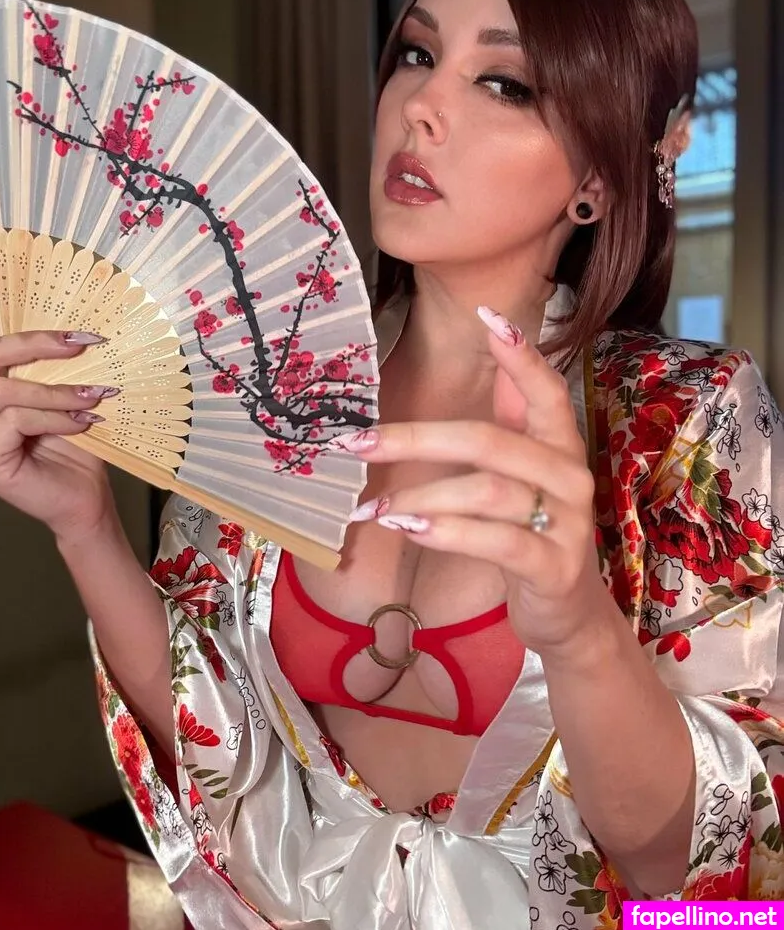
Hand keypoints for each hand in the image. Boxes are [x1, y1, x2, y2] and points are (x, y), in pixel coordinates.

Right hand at [0, 248, 118, 542]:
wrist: (85, 498)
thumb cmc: (74, 445)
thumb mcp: (62, 394)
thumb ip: (49, 364)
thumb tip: (69, 326)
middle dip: (33, 343)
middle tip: (82, 341)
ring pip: (2, 391)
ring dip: (57, 391)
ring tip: (96, 398)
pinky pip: (14, 420)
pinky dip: (54, 417)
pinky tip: (82, 424)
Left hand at [329, 306, 613, 655]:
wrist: (571, 614)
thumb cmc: (535, 533)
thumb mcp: (527, 474)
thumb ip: (515, 415)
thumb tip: (497, 345)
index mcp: (561, 446)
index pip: (547, 390)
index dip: (520, 355)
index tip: (486, 315)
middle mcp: (570, 475)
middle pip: (489, 440)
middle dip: (415, 439)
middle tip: (358, 443)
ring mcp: (567, 523)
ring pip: (487, 492)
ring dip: (420, 497)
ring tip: (374, 508)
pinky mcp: (554, 567)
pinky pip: (495, 542)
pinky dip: (446, 532)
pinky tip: (408, 529)